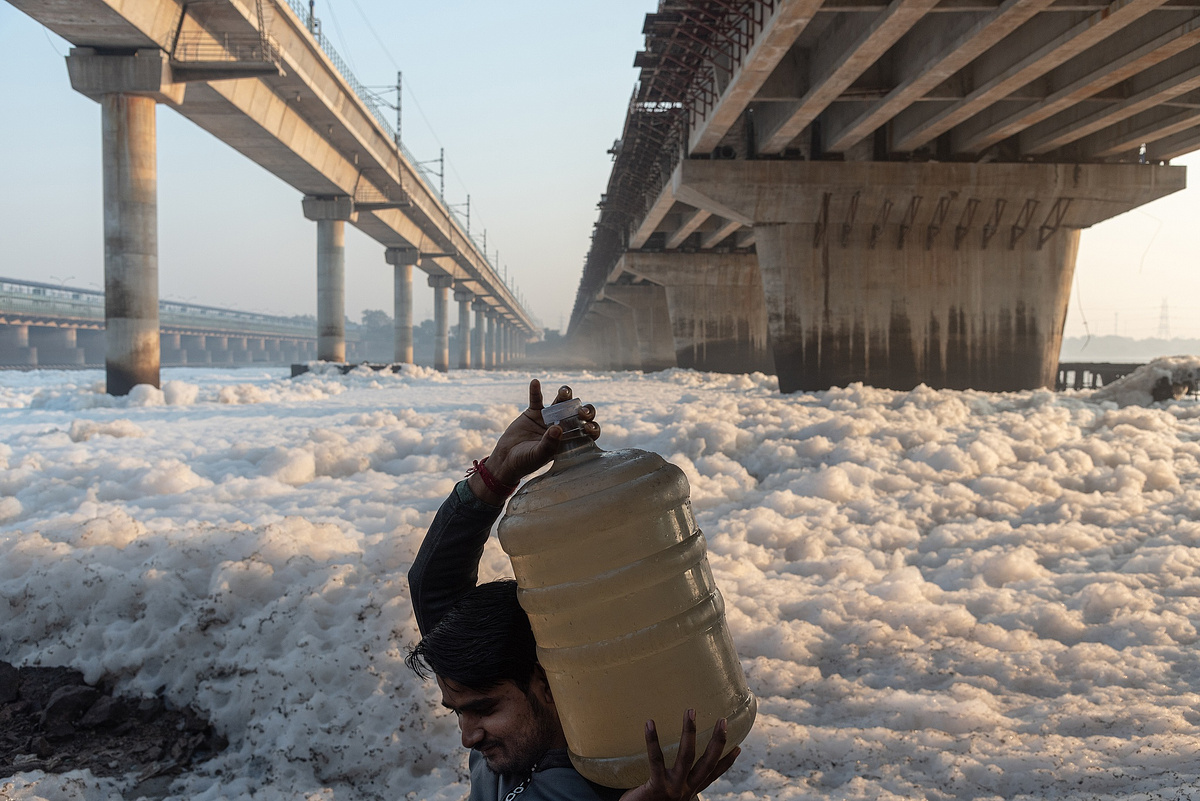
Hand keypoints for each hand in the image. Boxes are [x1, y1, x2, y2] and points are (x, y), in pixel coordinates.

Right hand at [468, 379, 597, 504]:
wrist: (505, 459)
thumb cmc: (525, 462)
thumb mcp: (537, 456)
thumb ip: (549, 444)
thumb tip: (558, 428)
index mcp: (569, 440)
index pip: (587, 432)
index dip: (592, 427)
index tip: (588, 427)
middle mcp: (562, 427)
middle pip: (578, 414)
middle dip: (583, 410)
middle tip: (580, 411)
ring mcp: (548, 418)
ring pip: (561, 402)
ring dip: (565, 395)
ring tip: (564, 392)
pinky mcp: (533, 412)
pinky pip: (536, 398)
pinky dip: (535, 390)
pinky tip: (535, 382)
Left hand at [620, 711, 739, 800]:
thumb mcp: (669, 793)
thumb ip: (675, 781)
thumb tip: (677, 765)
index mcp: (690, 790)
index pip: (713, 774)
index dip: (727, 762)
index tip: (738, 746)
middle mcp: (686, 789)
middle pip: (707, 763)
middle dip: (717, 741)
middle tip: (723, 720)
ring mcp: (673, 788)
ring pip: (686, 756)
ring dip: (690, 732)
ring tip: (691, 711)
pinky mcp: (656, 786)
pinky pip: (656, 759)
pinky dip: (652, 740)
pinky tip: (650, 723)